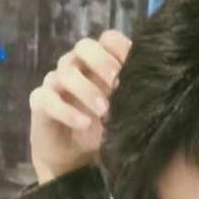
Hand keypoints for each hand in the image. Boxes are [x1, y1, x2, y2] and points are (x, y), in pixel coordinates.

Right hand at [28, 30, 131, 184]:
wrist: (74, 158)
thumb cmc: (101, 128)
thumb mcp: (122, 113)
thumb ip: (133, 97)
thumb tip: (158, 88)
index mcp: (98, 62)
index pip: (108, 39)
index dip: (121, 48)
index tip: (136, 67)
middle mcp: (76, 65)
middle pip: (84, 46)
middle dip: (102, 62)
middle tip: (118, 83)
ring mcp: (55, 81)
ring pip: (66, 73)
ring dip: (87, 90)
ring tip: (104, 111)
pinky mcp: (40, 101)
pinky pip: (48, 99)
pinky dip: (67, 111)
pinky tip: (83, 123)